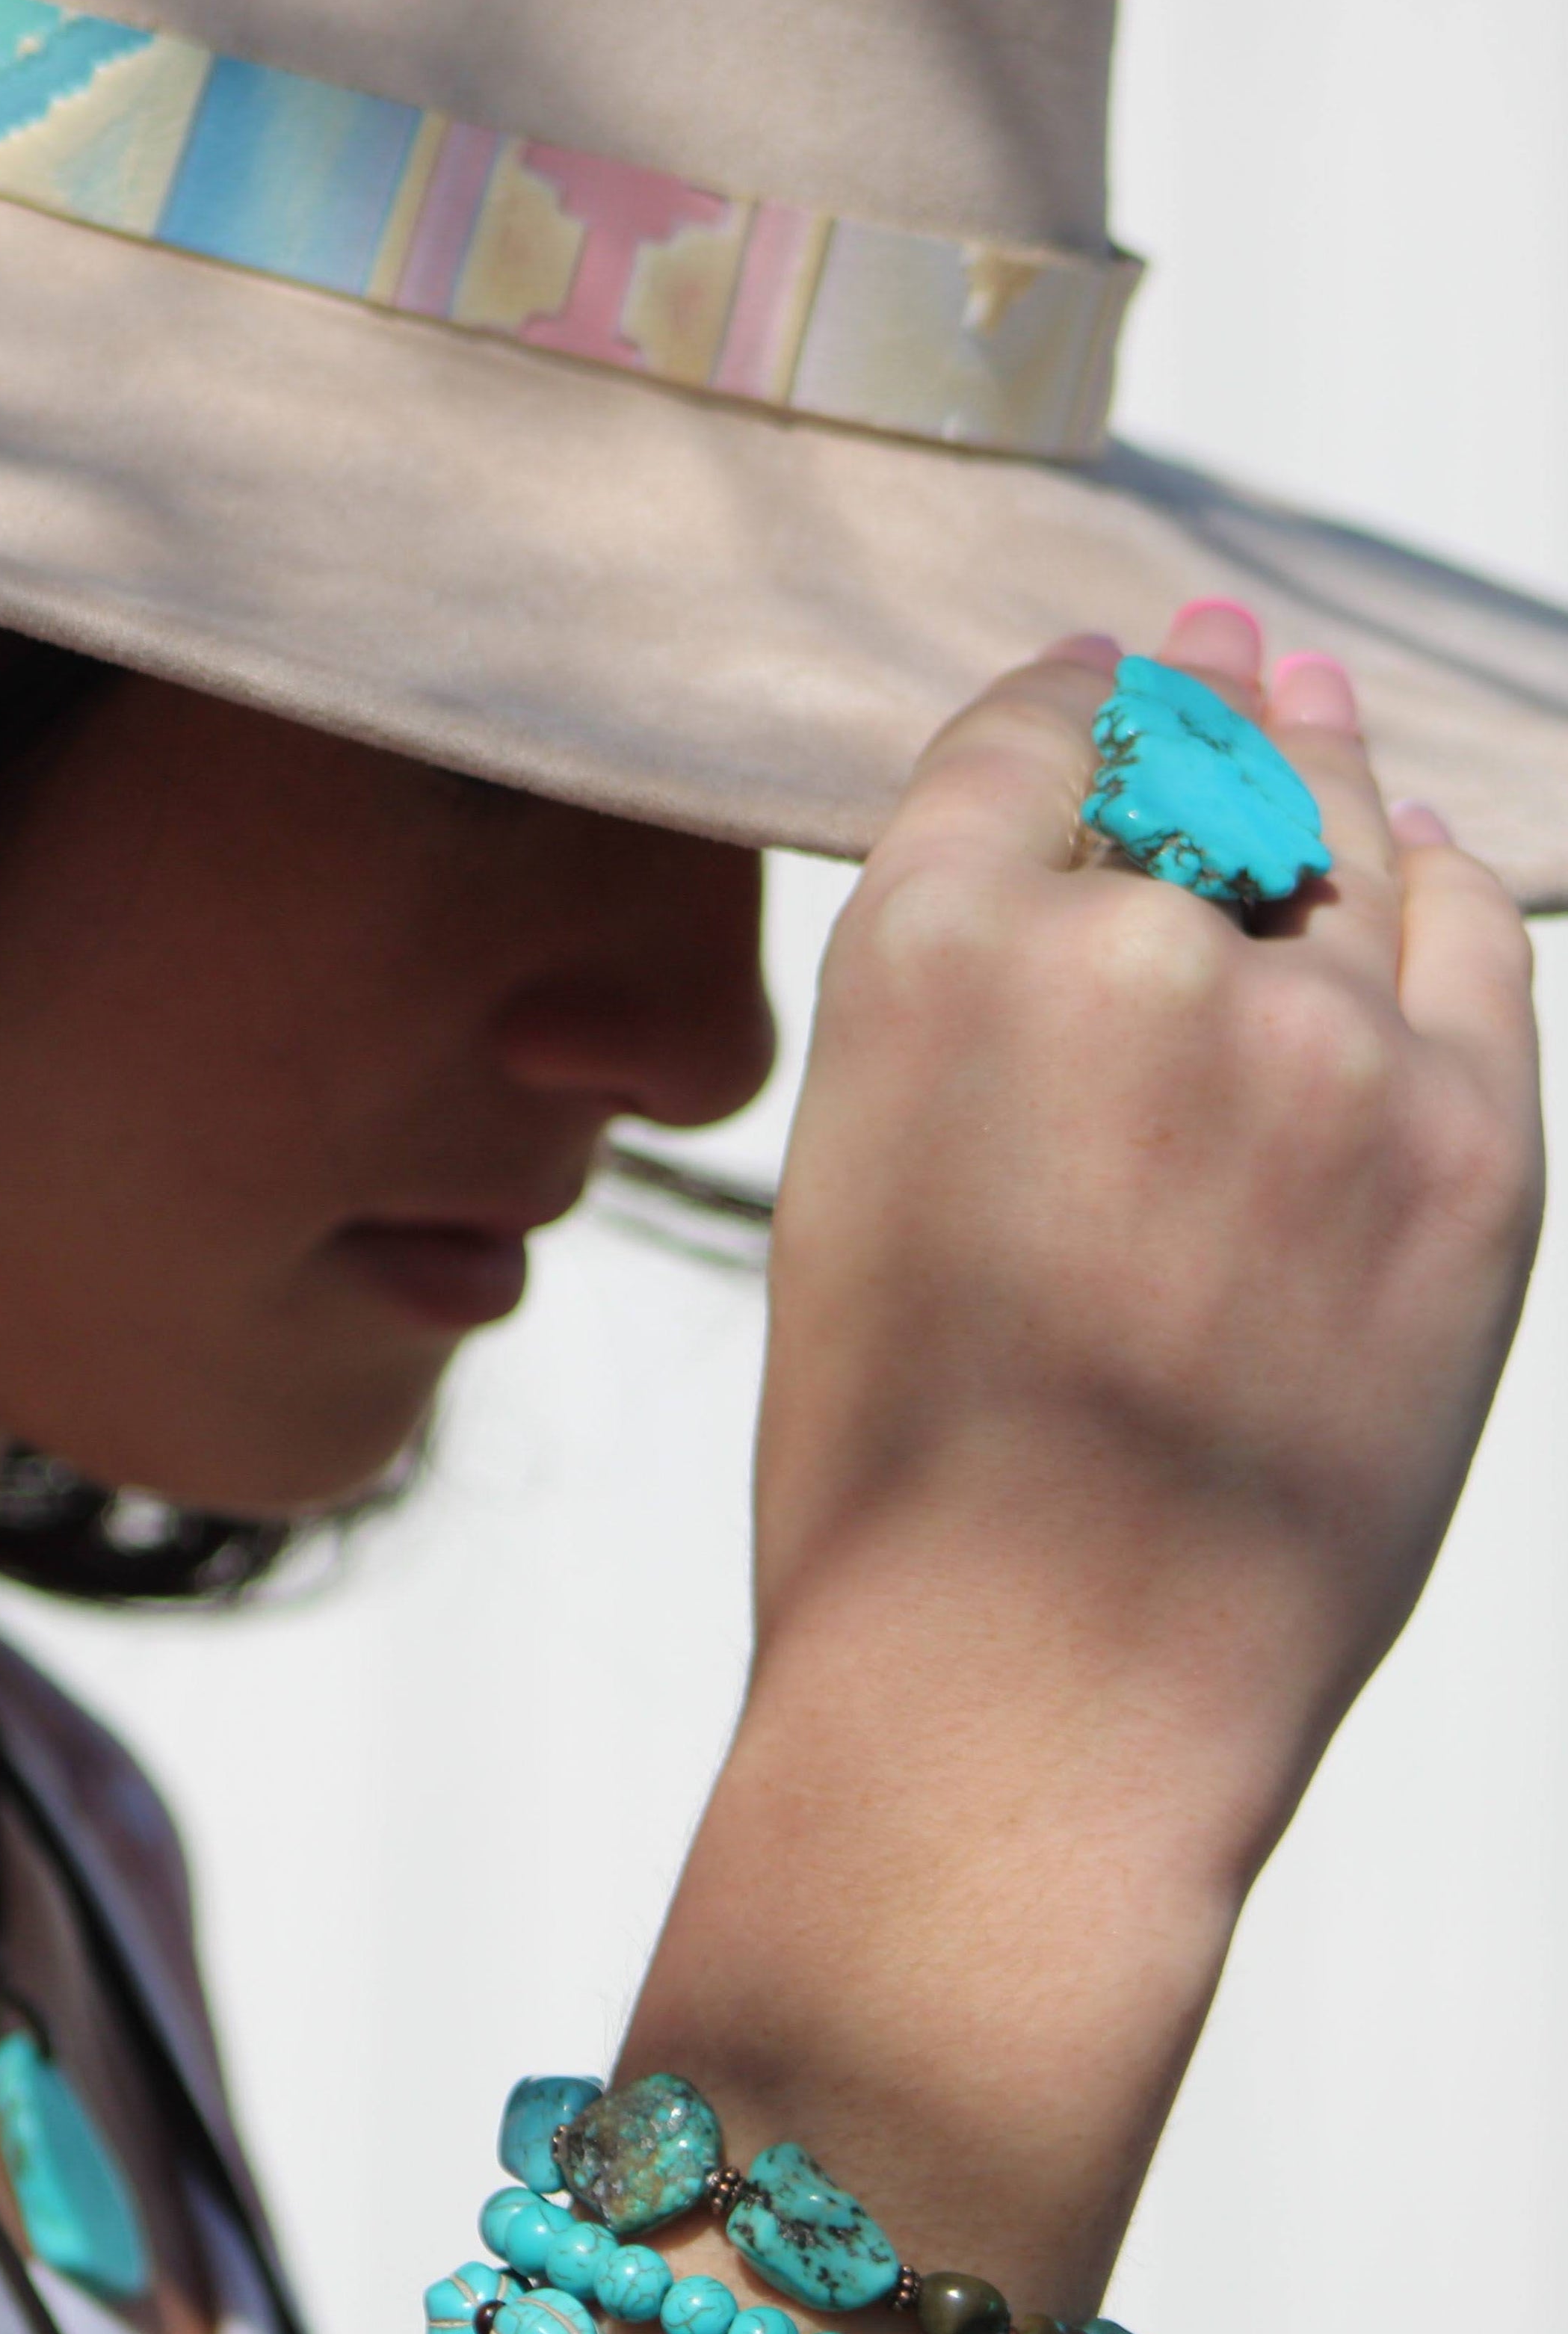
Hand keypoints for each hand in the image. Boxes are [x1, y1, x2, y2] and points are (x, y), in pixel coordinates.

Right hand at [758, 599, 1541, 1861]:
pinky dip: (1437, 885)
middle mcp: (1126, 949)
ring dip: (1322, 766)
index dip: (1061, 698)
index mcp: (919, 951)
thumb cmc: (896, 1465)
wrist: (1032, 1694)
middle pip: (1196, 761)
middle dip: (1199, 697)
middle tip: (1216, 640)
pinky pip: (1468, 946)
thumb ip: (965, 1007)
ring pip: (1344, 840)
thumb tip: (1090, 882)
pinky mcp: (1479, 1147)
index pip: (1022, 741)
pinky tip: (1421, 855)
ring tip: (1309, 707)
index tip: (1092, 673)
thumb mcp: (854, 1173)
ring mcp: (1324, 1045)